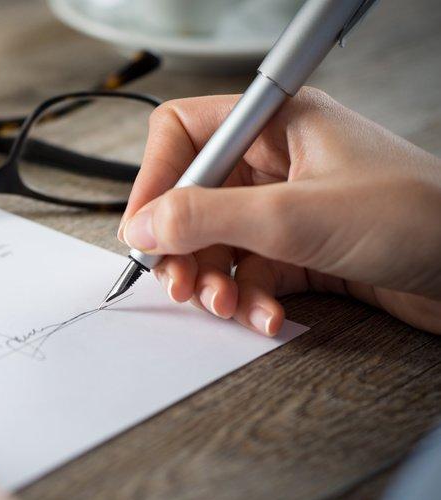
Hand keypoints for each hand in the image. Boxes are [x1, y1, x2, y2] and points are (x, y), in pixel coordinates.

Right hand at [119, 88, 440, 334]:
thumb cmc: (416, 218)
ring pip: (217, 243)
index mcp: (275, 125)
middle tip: (179, 283)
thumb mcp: (294, 216)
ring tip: (224, 306)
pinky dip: (248, 300)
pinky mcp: (301, 250)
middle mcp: (276, 163)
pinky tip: (266, 318)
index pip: (184, 135)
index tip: (141, 230)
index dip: (155, 179)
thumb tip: (142, 226)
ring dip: (213, 281)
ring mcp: (288, 208)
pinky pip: (249, 273)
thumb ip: (207, 217)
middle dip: (183, 246)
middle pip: (193, 198)